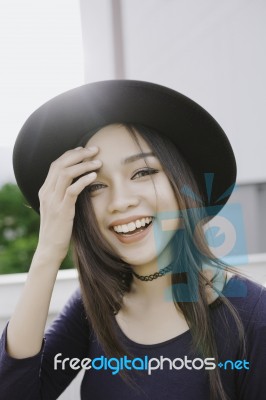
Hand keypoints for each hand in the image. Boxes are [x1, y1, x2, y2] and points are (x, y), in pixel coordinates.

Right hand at [36, 146, 100, 262]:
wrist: (50, 248)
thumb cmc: (58, 229)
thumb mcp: (58, 208)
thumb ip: (63, 195)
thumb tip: (78, 184)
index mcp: (45, 191)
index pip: (56, 165)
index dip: (70, 154)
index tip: (84, 149)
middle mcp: (47, 193)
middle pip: (61, 164)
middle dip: (79, 154)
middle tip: (95, 149)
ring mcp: (53, 201)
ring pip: (66, 174)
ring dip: (84, 165)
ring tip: (98, 161)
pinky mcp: (62, 210)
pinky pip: (72, 190)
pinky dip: (84, 180)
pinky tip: (94, 176)